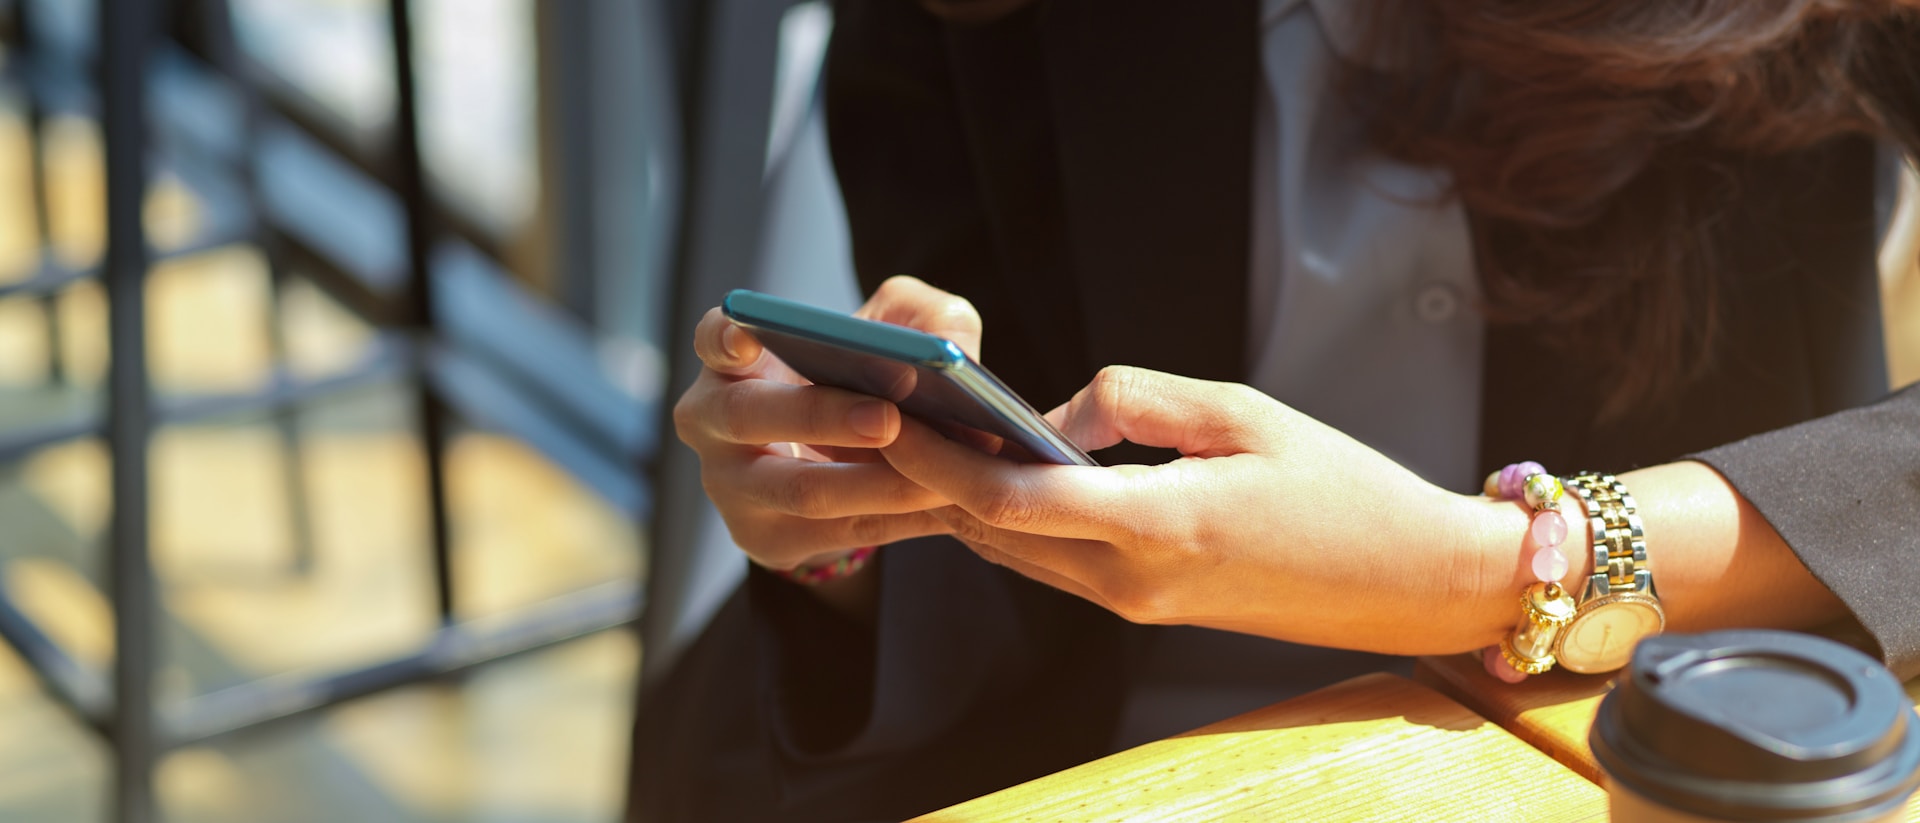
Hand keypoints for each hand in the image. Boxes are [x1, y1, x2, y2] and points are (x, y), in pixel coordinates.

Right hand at [673, 276, 981, 576]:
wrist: (845, 465)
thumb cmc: (862, 379)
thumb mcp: (890, 332)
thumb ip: (920, 316)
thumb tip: (948, 345)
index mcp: (733, 359)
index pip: (712, 338)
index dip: (725, 338)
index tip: (748, 337)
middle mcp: (713, 420)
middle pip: (749, 416)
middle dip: (821, 416)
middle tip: (887, 418)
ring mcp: (730, 486)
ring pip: (800, 489)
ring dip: (874, 484)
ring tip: (938, 478)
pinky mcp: (764, 537)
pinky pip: (837, 532)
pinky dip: (897, 518)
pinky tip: (946, 507)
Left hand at [879, 366, 1516, 654]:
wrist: (1406, 582)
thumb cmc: (1343, 489)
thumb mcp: (1244, 412)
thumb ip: (1136, 400)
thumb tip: (1056, 414)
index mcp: (1160, 525)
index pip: (1013, 498)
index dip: (940, 458)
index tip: (893, 413)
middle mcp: (1133, 580)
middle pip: (994, 532)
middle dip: (931, 476)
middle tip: (886, 412)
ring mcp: (1135, 604)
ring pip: (1017, 553)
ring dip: (967, 501)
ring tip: (927, 433)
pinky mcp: (1144, 608)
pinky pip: (1053, 564)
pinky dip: (1011, 522)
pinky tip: (997, 472)